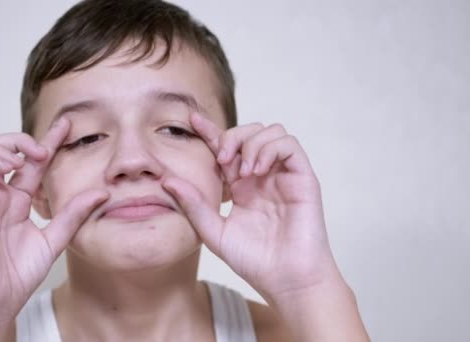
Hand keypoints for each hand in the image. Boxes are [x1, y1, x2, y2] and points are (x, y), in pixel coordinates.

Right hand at [0, 117, 107, 330]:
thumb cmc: (17, 276)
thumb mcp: (55, 239)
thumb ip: (73, 214)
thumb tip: (101, 193)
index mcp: (17, 200)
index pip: (32, 161)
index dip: (48, 140)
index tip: (68, 125)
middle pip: (3, 146)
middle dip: (24, 138)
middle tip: (43, 152)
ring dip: (5, 143)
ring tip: (25, 159)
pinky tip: (6, 166)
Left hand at [162, 113, 341, 297]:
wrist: (285, 280)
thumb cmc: (253, 260)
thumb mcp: (214, 231)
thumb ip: (193, 206)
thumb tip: (166, 181)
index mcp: (240, 185)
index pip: (225, 148)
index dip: (210, 131)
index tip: (192, 121)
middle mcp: (262, 176)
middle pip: (249, 132)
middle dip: (232, 137)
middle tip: (223, 159)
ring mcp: (283, 175)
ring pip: (271, 132)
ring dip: (252, 143)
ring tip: (243, 172)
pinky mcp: (302, 178)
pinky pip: (289, 145)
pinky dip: (270, 149)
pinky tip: (257, 171)